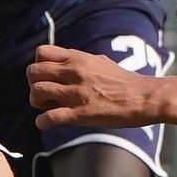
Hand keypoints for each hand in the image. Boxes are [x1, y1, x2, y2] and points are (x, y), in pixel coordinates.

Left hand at [27, 45, 157, 128]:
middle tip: (44, 94)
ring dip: (36, 103)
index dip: (38, 65)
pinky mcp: (80, 114)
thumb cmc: (125, 81)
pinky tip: (47, 123)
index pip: (41, 53)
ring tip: (46, 108)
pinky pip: (49, 117)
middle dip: (33, 84)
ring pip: (36, 92)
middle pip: (33, 72)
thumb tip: (68, 61)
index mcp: (77, 58)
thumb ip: (81, 61)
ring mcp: (75, 93)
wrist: (143, 97)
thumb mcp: (100, 61)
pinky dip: (42, 122)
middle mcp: (73, 72)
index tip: (47, 77)